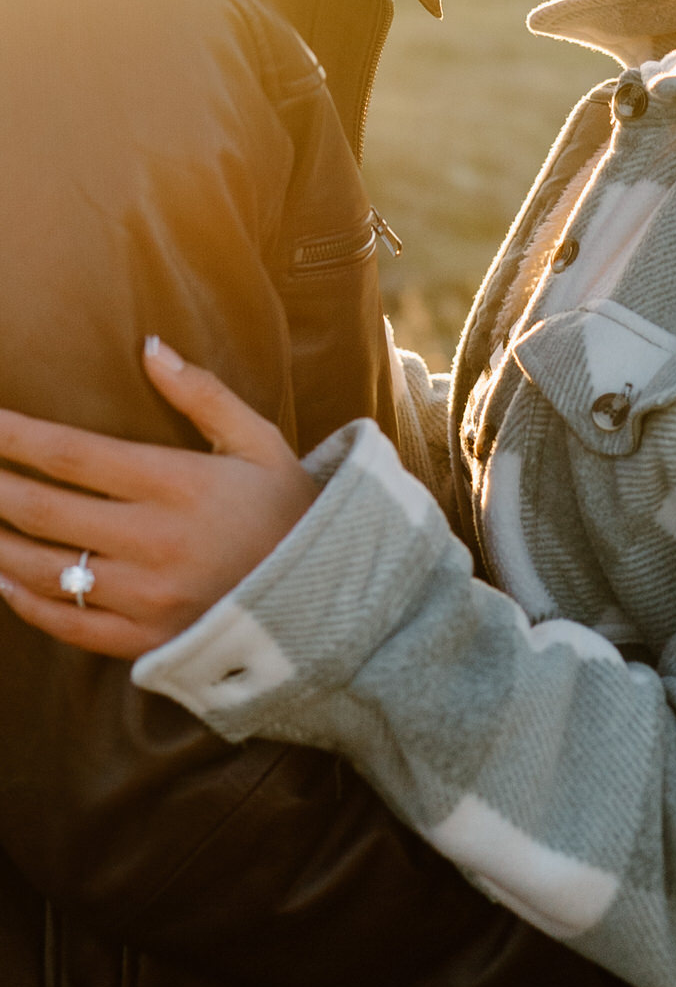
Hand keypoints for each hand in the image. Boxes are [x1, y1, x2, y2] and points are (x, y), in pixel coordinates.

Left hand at [0, 341, 318, 657]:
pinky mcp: (148, 639)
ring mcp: (147, 596)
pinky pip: (69, 624)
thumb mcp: (260, 443)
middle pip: (43, 509)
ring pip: (43, 568)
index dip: (13, 436)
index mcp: (178, 484)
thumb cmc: (291, 511)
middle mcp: (154, 541)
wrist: (332, 599)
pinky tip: (3, 578)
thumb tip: (150, 347)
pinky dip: (25, 602)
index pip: (70, 454)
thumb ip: (202, 394)